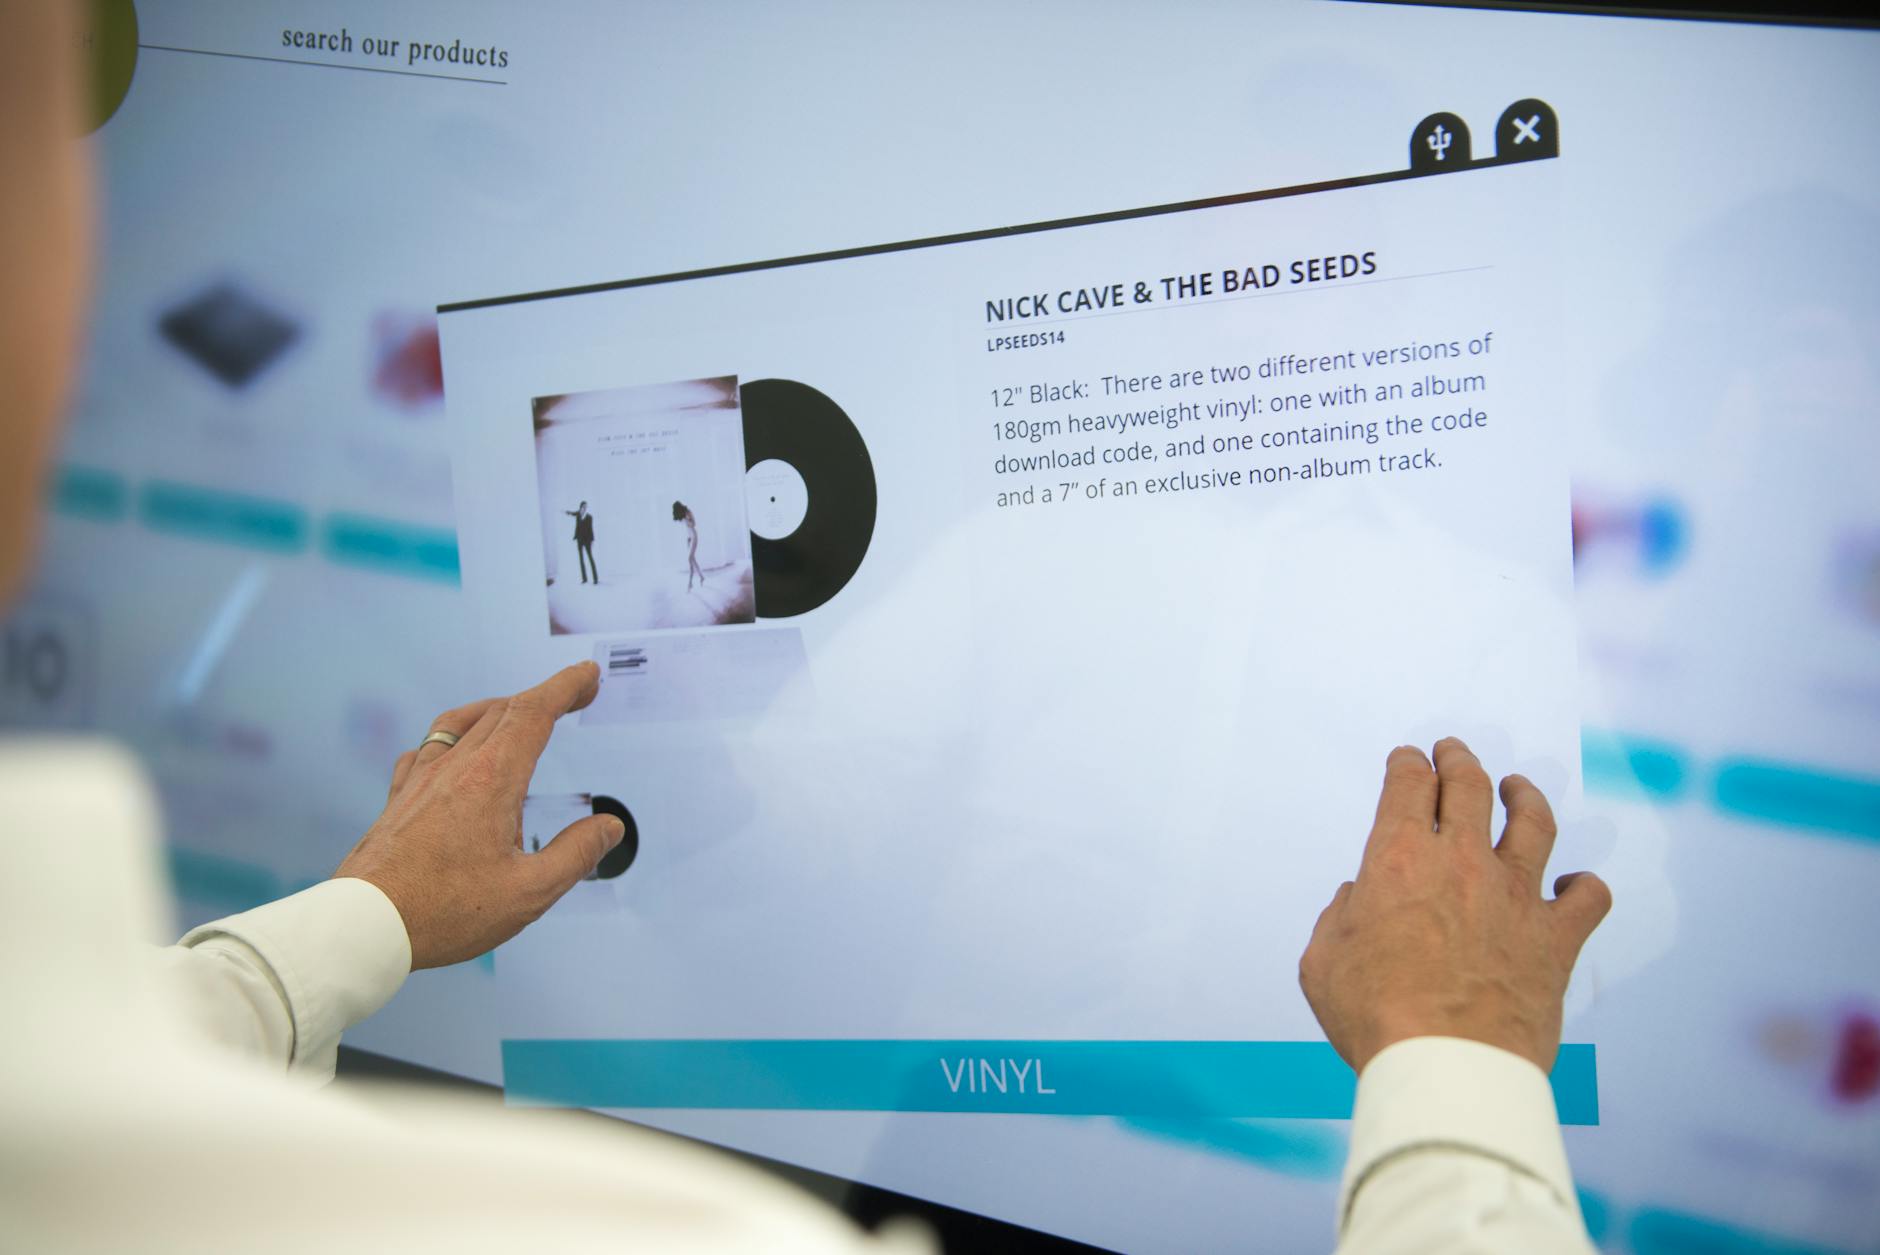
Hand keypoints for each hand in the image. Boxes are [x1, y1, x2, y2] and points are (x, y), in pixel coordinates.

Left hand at [336, 662, 623, 968]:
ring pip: (462, 722)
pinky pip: (426, 748)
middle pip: (503, 710)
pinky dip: (453, 736)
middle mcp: (455, 768)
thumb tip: (610, 827)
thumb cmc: (443, 910)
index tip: (586, 674)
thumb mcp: (529, 892)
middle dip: (544, 696)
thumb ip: (575, 854)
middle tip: (575, 695)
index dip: (565, 687)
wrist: (363, 924)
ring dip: (499, 709)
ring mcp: (421, 779)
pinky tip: (452, 752)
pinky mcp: (399, 799)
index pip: (534, 713)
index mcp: (492, 780)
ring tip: (517, 715)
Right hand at [1298, 738, 1611, 1074]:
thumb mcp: (1323, 961)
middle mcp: (1463, 863)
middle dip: (1459, 759)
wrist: (1448, 1065)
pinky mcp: (1555, 939)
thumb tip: (1360, 899)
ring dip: (1524, 797)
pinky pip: (1588, 897)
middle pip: (1470, 786)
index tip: (1407, 760)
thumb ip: (1339, 917)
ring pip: (1534, 823)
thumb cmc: (1375, 1017)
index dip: (1407, 764)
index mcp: (1399, 858)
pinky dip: (1583, 886)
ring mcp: (1516, 897)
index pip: (1408, 784)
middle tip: (1453, 751)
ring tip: (1518, 788)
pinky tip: (1574, 884)